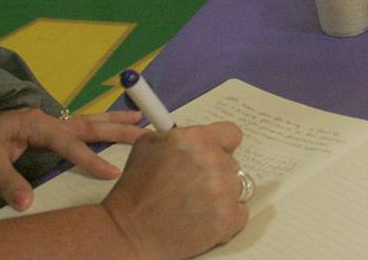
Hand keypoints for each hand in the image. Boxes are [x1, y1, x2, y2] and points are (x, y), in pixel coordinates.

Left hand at [0, 108, 143, 210]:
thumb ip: (7, 180)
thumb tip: (27, 204)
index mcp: (37, 125)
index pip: (69, 144)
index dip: (90, 158)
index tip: (112, 172)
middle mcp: (50, 120)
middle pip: (90, 124)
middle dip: (119, 129)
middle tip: (146, 133)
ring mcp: (52, 121)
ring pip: (91, 120)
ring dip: (116, 120)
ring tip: (141, 118)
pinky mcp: (52, 127)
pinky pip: (84, 124)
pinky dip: (104, 122)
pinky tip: (116, 122)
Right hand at [101, 122, 249, 258]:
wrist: (127, 233)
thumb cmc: (134, 190)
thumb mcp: (148, 146)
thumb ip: (179, 136)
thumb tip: (197, 136)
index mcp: (195, 140)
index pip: (231, 133)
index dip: (221, 146)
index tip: (214, 155)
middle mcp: (213, 161)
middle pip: (232, 163)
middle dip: (216, 173)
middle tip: (193, 186)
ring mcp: (223, 191)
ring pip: (237, 188)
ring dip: (222, 195)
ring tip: (196, 205)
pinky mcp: (227, 218)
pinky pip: (241, 213)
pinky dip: (226, 218)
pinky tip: (204, 220)